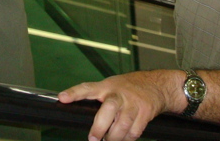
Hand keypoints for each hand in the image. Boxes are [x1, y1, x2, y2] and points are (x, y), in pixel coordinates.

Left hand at [58, 70, 183, 140]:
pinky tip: (124, 138)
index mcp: (107, 86)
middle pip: (108, 109)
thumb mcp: (112, 85)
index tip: (62, 98)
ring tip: (109, 140)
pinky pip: (134, 132)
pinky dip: (127, 139)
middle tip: (93, 139)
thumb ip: (100, 97)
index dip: (74, 93)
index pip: (88, 88)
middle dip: (100, 127)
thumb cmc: (130, 87)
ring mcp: (134, 103)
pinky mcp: (145, 113)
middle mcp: (120, 94)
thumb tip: (81, 111)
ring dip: (114, 138)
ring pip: (122, 125)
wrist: (157, 85)